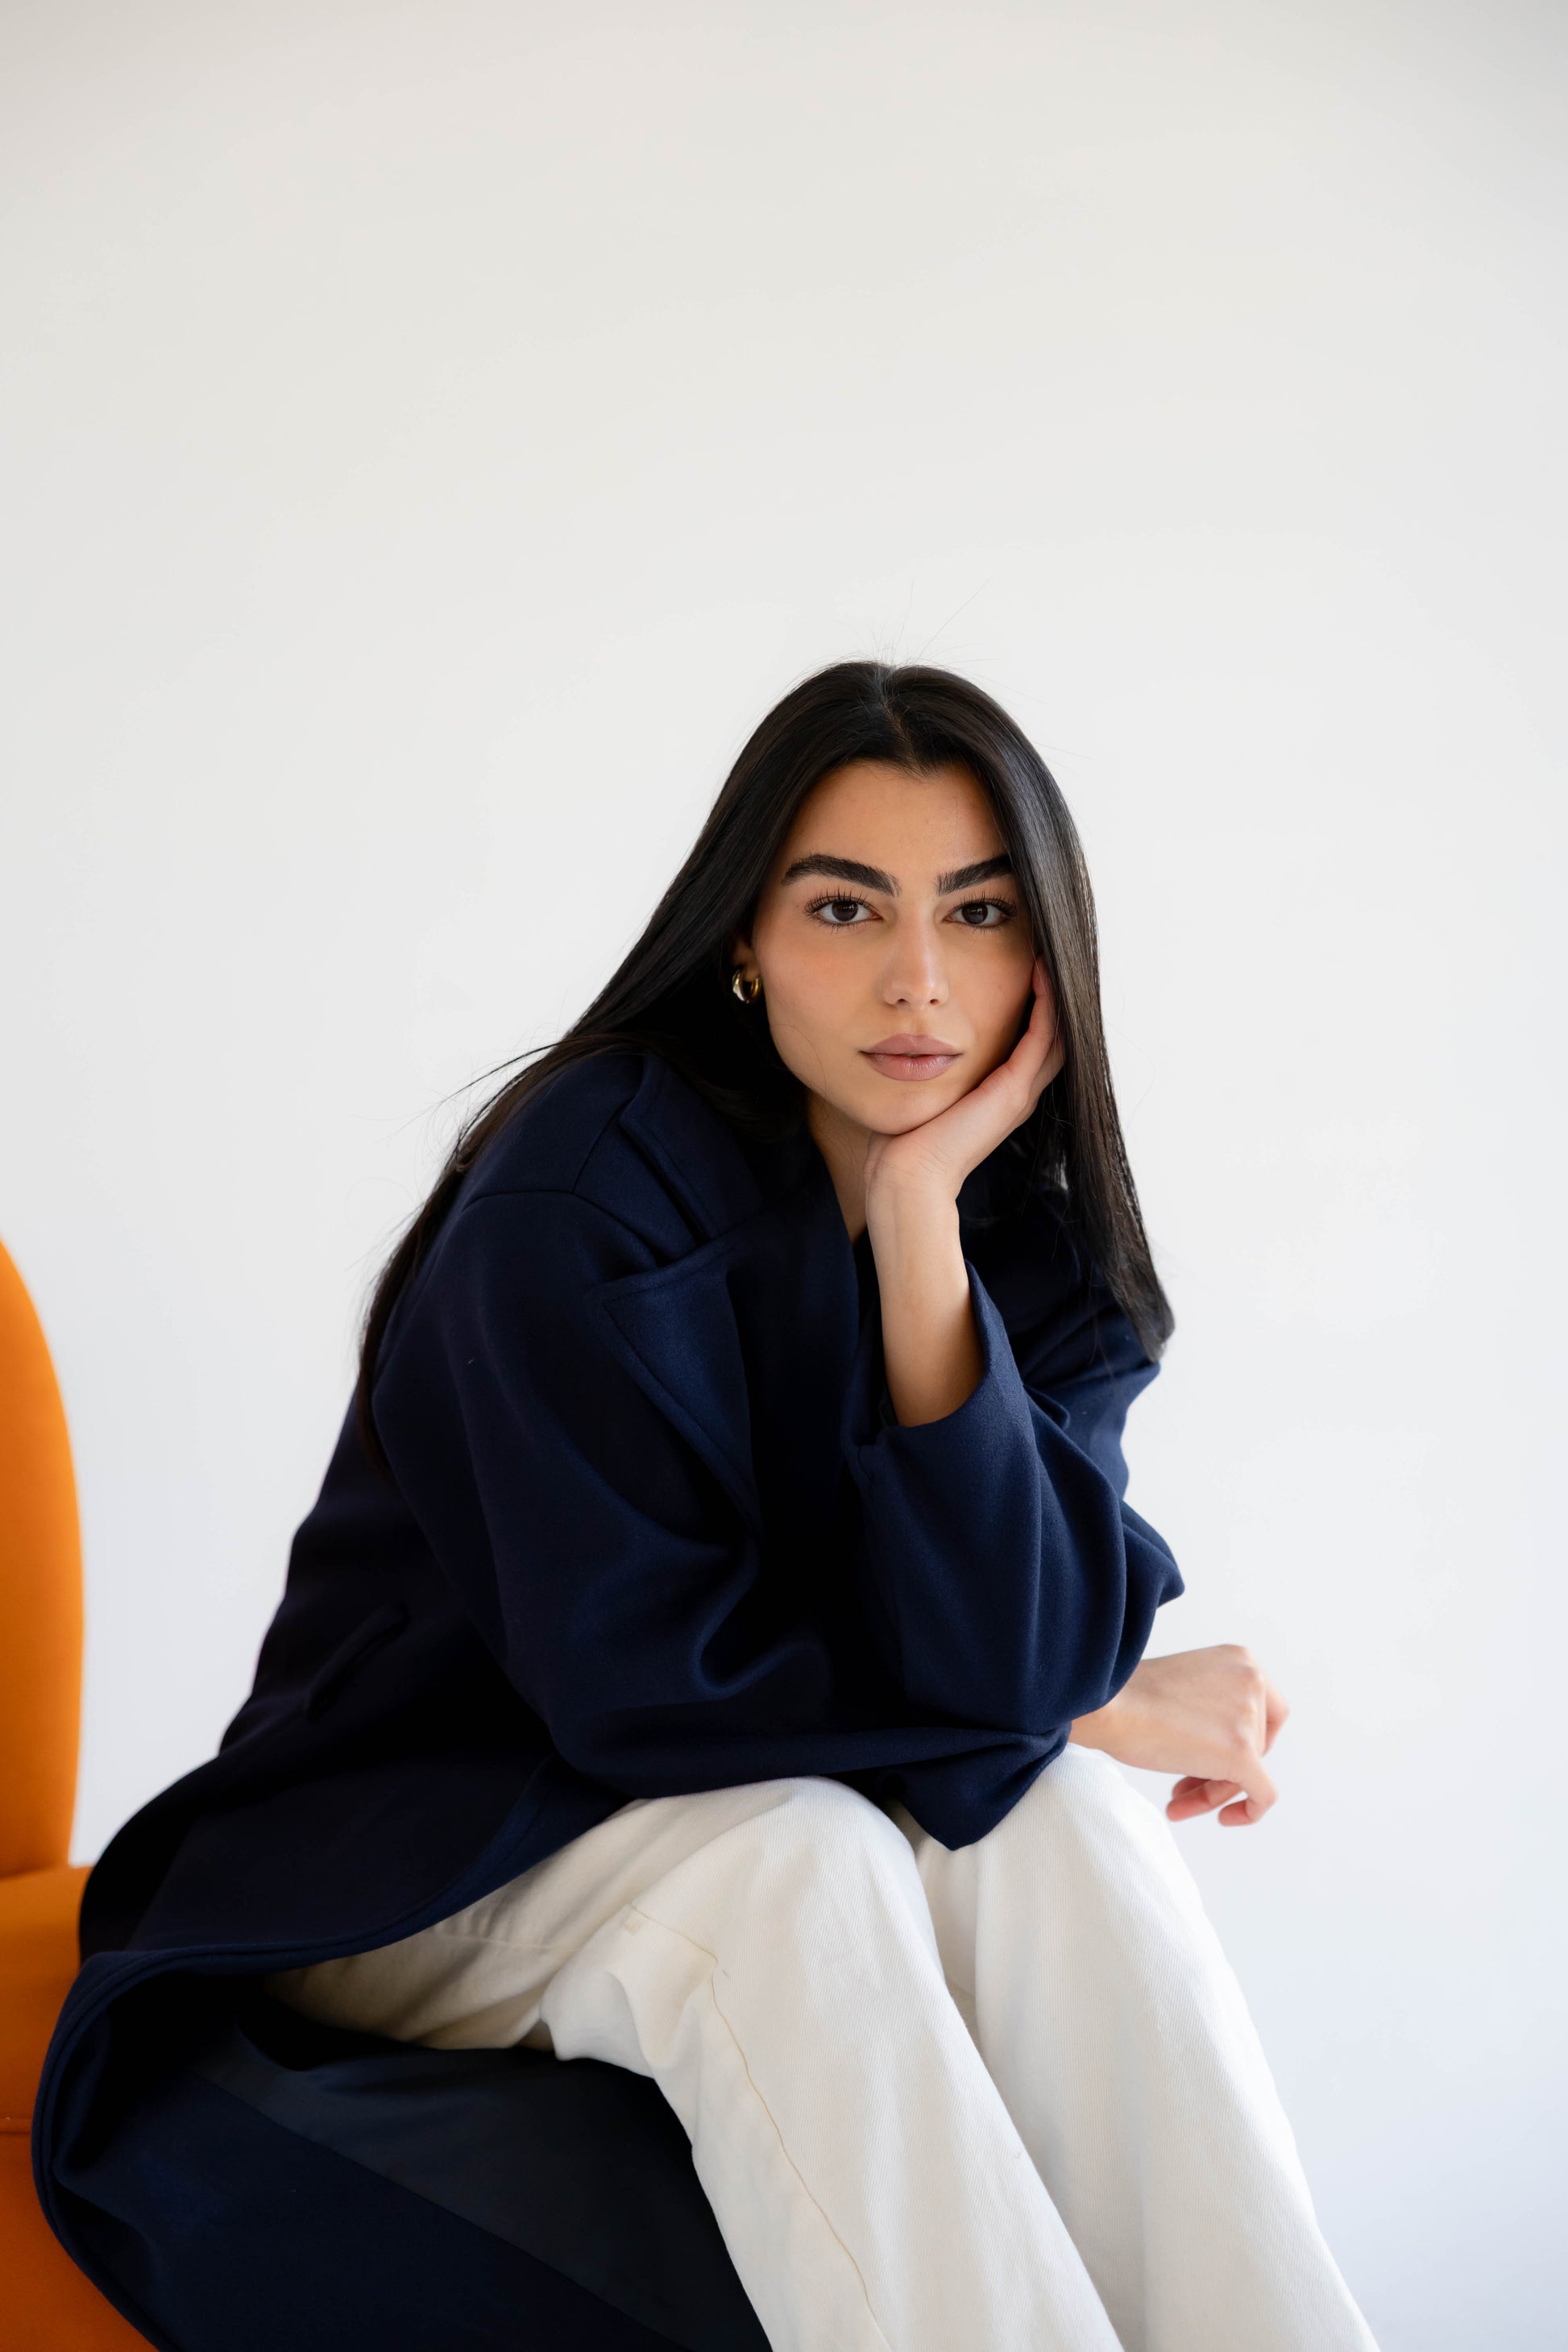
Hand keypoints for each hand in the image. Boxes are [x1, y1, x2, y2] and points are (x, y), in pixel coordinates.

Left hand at [863, 960, 1062, 1211]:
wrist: (907, 1178)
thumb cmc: (904, 1142)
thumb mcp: (924, 1092)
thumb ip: (929, 1068)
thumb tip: (909, 1041)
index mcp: (1000, 1095)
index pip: (1033, 1042)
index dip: (1038, 1005)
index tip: (1028, 965)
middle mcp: (1017, 1093)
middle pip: (1055, 1035)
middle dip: (1056, 995)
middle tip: (1050, 953)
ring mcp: (1020, 1093)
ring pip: (1058, 1033)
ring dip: (1057, 993)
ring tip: (1051, 954)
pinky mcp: (1012, 1091)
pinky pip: (1043, 1037)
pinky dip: (1047, 1003)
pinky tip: (1041, 971)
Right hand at [1069, 1646, 1288, 1826]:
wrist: (1108, 1705)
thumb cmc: (1128, 1696)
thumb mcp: (1186, 1686)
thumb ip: (1214, 1706)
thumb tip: (1223, 1745)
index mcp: (1241, 1661)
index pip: (1265, 1710)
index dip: (1247, 1737)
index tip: (1215, 1753)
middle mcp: (1253, 1682)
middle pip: (1254, 1745)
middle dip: (1218, 1769)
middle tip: (1182, 1785)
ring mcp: (1249, 1718)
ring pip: (1250, 1772)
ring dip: (1212, 1790)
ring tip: (1176, 1802)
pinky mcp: (1243, 1754)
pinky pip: (1264, 1795)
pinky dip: (1250, 1811)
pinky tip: (1225, 1819)